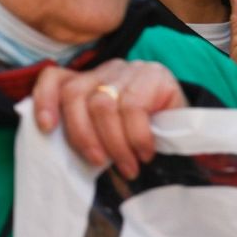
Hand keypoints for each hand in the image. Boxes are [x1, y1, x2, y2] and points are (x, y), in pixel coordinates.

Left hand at [31, 59, 186, 178]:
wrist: (191, 133)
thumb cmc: (140, 139)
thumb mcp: (107, 134)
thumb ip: (85, 131)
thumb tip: (55, 149)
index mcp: (87, 81)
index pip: (55, 78)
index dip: (44, 100)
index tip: (46, 128)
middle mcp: (105, 70)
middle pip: (75, 95)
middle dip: (81, 135)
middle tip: (97, 163)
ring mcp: (129, 70)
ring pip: (102, 104)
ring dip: (113, 143)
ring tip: (127, 166)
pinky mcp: (155, 76)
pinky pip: (133, 108)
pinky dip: (136, 137)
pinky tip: (145, 153)